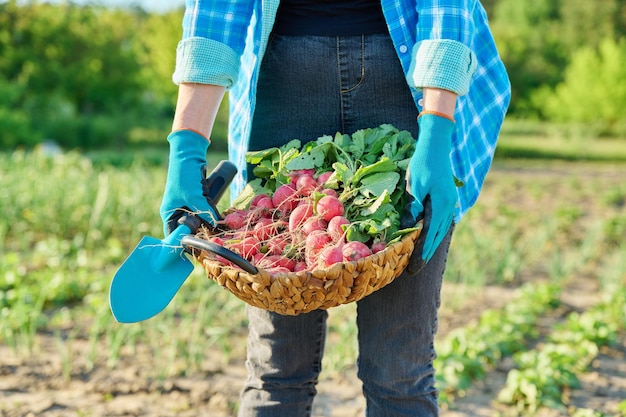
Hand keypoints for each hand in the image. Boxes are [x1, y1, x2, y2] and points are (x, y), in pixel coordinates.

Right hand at [159, 130, 218, 235]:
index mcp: (169, 213)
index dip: (184, 243)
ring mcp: (187, 204)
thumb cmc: (186, 176)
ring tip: (219, 231)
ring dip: (208, 224)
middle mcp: (177, 211)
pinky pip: (205, 211)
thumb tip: (217, 226)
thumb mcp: (195, 196)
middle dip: (200, 233)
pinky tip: (221, 221)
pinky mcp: (197, 198)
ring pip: (199, 220)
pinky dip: (212, 215)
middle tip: (212, 240)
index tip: (197, 250)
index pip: (174, 234)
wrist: (190, 154)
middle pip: (188, 228)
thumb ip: (205, 211)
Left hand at [406, 113, 456, 261]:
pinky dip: (434, 233)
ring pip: (440, 230)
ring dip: (431, 245)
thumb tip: (412, 226)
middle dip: (426, 253)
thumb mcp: (415, 184)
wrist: (436, 145)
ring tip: (421, 259)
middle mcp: (449, 206)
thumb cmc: (423, 163)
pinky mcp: (446, 199)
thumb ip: (414, 206)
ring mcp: (449, 203)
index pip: (430, 235)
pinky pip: (441, 221)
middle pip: (437, 236)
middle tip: (415, 270)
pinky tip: (429, 238)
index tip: (414, 267)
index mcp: (441, 205)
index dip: (421, 252)